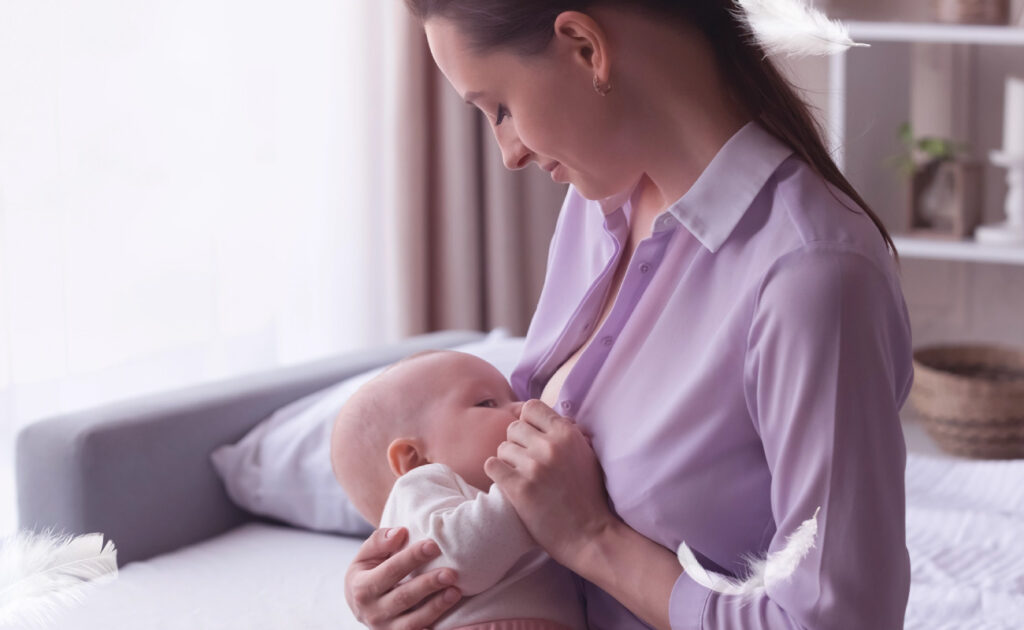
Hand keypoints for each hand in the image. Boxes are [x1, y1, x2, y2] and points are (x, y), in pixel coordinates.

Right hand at [345, 527, 462, 628]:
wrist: (360, 603)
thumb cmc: (369, 571)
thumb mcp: (366, 554)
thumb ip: (379, 541)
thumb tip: (400, 533)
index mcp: (361, 588)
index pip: (390, 571)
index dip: (411, 558)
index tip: (433, 545)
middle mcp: (372, 612)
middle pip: (404, 597)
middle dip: (428, 584)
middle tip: (451, 572)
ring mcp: (387, 629)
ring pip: (413, 621)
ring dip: (436, 607)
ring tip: (456, 591)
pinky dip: (436, 626)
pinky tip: (454, 616)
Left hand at [484, 399, 616, 567]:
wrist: (589, 535)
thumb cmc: (589, 496)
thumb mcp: (587, 455)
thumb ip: (568, 434)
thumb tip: (551, 417)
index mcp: (567, 434)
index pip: (531, 407)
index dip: (528, 422)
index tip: (532, 438)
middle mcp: (550, 446)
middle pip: (514, 428)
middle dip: (518, 443)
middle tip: (526, 463)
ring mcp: (533, 467)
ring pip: (502, 448)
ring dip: (508, 461)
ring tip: (521, 476)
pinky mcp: (519, 488)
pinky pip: (492, 466)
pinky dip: (497, 474)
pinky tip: (508, 483)